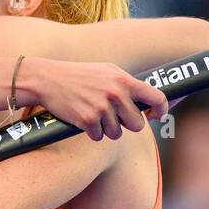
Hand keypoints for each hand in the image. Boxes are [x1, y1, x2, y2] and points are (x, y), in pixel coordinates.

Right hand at [26, 58, 167, 138]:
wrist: (47, 79)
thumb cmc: (78, 75)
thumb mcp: (106, 71)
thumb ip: (126, 84)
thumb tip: (147, 100)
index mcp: (123, 80)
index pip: (157, 97)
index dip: (161, 110)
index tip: (155, 115)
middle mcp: (116, 94)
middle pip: (137, 124)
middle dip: (127, 124)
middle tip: (114, 116)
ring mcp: (102, 108)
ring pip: (117, 133)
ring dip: (107, 129)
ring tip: (94, 115)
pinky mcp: (87, 120)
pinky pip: (99, 137)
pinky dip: (92, 132)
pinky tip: (83, 119)